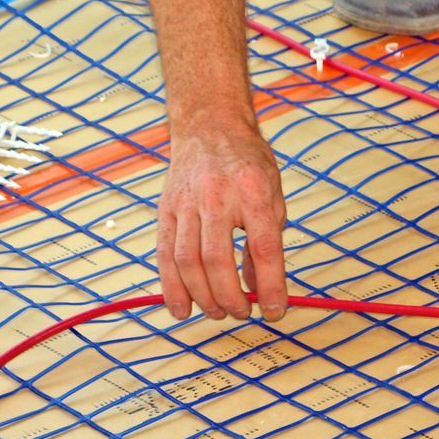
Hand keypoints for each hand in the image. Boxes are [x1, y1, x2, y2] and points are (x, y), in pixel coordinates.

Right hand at [157, 125, 289, 322]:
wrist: (209, 125)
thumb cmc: (247, 164)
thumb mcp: (273, 195)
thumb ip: (268, 241)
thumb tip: (258, 289)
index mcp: (253, 192)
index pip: (263, 248)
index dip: (270, 286)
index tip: (275, 312)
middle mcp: (217, 196)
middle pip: (217, 259)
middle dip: (230, 297)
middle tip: (242, 313)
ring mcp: (186, 202)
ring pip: (187, 261)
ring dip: (202, 297)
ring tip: (218, 313)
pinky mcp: (165, 209)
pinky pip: (164, 254)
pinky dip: (171, 287)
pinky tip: (181, 309)